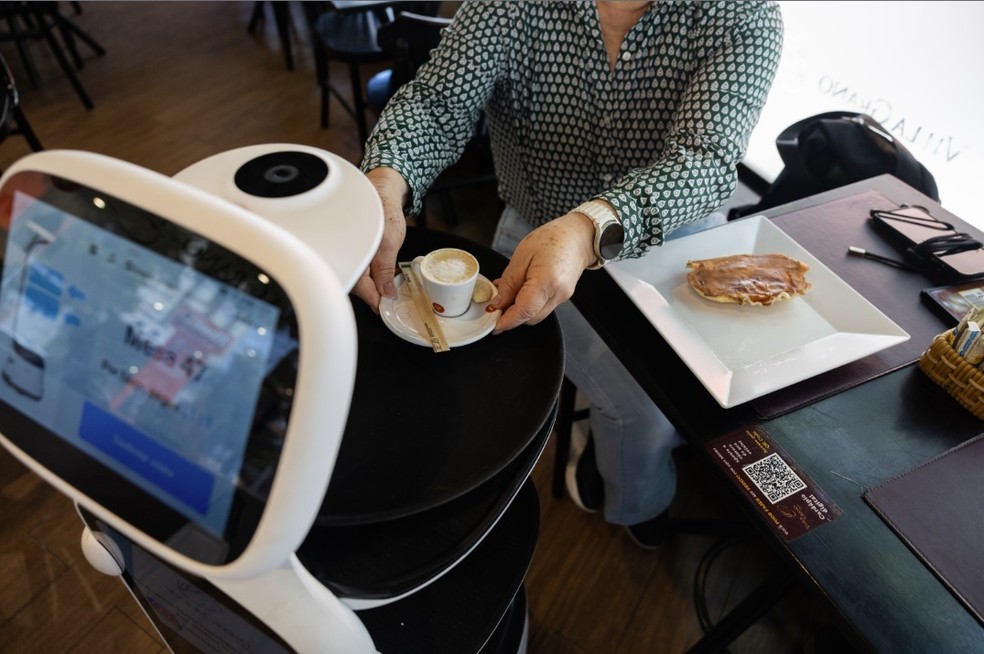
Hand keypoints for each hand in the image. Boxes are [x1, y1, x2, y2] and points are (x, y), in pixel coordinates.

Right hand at [352, 167, 409, 311]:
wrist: (380, 187)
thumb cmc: (382, 208)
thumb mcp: (388, 242)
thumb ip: (385, 270)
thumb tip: (385, 293)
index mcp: (349, 253)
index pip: (357, 287)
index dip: (371, 300)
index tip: (382, 308)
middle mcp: (343, 253)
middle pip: (353, 283)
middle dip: (369, 294)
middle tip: (384, 301)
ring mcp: (347, 250)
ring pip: (355, 274)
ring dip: (369, 284)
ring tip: (384, 289)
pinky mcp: (352, 247)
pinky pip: (357, 265)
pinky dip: (368, 273)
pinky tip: (378, 275)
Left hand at [489, 212, 596, 331]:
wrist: (577, 236)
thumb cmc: (551, 239)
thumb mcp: (522, 257)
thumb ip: (509, 283)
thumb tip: (498, 304)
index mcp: (547, 281)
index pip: (524, 311)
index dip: (507, 321)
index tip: (494, 325)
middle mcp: (558, 294)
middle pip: (530, 318)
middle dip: (511, 316)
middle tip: (496, 306)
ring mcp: (562, 298)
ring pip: (535, 315)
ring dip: (520, 310)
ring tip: (508, 293)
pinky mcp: (562, 297)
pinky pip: (542, 307)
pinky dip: (529, 304)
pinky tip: (521, 291)